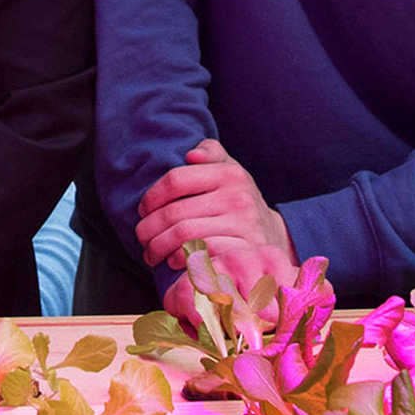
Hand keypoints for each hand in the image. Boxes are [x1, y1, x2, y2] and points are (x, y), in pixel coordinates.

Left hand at [136, 139, 297, 300]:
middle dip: (149, 228)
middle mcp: (238, 197)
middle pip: (175, 212)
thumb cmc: (238, 200)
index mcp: (229, 174)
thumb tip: (191, 155)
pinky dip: (180, 258)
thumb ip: (211, 153)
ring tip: (150, 253)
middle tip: (141, 238)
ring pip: (184, 235)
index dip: (151, 196)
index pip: (176, 180)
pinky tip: (172, 261)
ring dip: (159, 247)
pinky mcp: (243, 251)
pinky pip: (201, 254)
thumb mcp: (230, 170)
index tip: (142, 210)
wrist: (273, 236)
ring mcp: (242, 226)